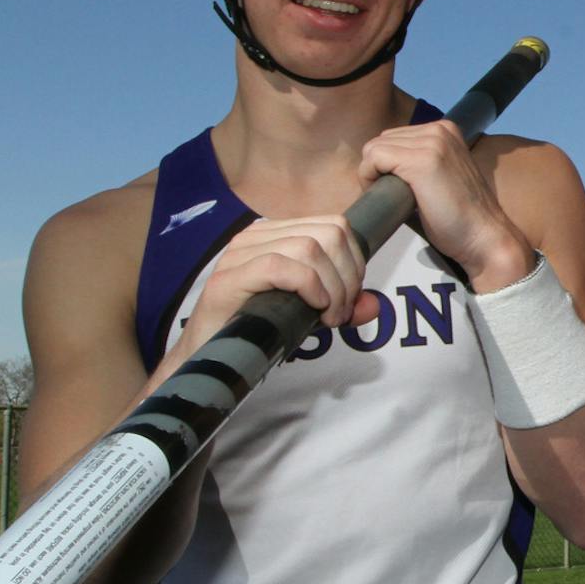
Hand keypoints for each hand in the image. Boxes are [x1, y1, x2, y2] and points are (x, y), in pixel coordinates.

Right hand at [179, 216, 377, 356]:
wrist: (210, 357)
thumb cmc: (258, 329)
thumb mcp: (311, 313)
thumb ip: (344, 305)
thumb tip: (374, 305)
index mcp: (277, 234)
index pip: (335, 226)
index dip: (355, 262)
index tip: (350, 298)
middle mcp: (257, 235)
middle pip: (328, 234)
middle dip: (347, 276)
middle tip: (339, 313)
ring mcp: (239, 253)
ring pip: (309, 248)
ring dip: (331, 288)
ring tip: (327, 318)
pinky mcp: (228, 277)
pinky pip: (280, 266)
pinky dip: (308, 287)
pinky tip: (312, 309)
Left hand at [359, 121, 532, 290]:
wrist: (484, 237)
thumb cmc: (462, 218)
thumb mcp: (443, 176)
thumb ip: (420, 161)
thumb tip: (383, 166)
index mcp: (446, 130)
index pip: (394, 137)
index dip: (386, 165)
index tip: (397, 188)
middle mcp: (439, 130)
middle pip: (381, 140)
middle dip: (378, 168)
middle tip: (393, 196)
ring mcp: (432, 143)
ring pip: (374, 148)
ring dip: (373, 174)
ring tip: (393, 198)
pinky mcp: (421, 161)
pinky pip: (374, 158)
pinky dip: (369, 178)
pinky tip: (387, 196)